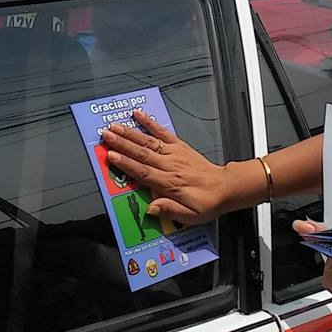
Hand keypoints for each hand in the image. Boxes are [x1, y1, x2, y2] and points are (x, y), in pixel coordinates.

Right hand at [101, 111, 232, 224]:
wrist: (225, 187)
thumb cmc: (206, 202)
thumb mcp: (190, 216)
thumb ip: (169, 210)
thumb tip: (150, 209)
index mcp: (170, 184)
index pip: (144, 172)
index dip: (126, 164)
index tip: (111, 156)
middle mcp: (171, 166)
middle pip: (142, 154)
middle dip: (122, 144)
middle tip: (106, 136)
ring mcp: (175, 153)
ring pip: (149, 142)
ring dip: (130, 133)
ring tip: (115, 126)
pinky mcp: (179, 146)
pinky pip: (163, 133)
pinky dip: (150, 123)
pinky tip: (139, 115)